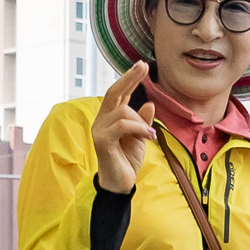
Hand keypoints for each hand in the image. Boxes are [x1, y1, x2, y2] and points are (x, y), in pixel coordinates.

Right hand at [90, 62, 154, 194]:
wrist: (121, 184)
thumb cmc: (127, 161)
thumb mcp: (140, 137)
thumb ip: (142, 120)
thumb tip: (149, 103)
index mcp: (109, 118)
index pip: (118, 93)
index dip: (129, 79)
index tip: (142, 65)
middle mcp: (101, 121)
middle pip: (113, 93)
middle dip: (129, 78)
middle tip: (143, 66)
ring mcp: (99, 130)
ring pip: (122, 111)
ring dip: (140, 122)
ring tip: (150, 135)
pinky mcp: (102, 141)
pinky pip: (122, 125)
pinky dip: (138, 128)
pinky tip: (148, 136)